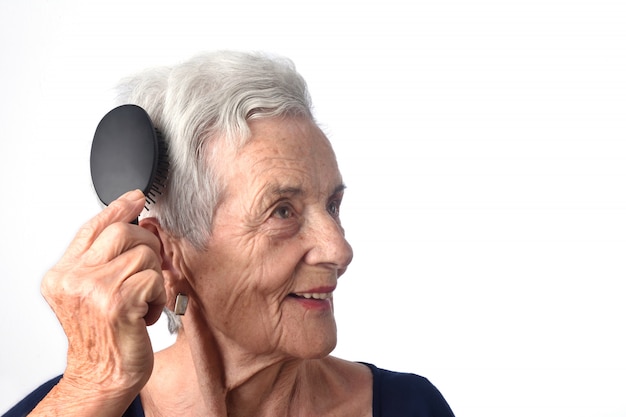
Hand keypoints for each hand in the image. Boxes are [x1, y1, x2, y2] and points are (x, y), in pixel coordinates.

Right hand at [38, 189, 165, 411]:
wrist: (101, 376)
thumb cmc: (101, 336)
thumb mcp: (89, 294)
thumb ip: (101, 260)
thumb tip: (132, 222)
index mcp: (62, 274)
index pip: (92, 226)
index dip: (118, 208)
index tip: (136, 198)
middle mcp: (74, 279)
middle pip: (123, 232)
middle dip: (147, 246)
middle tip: (148, 270)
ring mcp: (95, 290)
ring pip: (144, 254)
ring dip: (153, 277)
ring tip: (142, 299)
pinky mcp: (119, 302)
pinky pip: (154, 277)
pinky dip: (158, 295)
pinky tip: (146, 312)